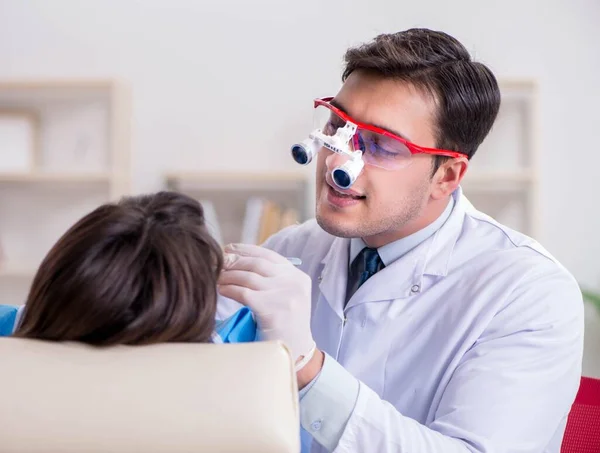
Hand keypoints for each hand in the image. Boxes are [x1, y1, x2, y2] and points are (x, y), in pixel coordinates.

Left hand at [217, 243, 315, 370]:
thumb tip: (239, 261)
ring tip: (215, 277)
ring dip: (228, 275)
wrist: (296, 355)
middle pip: (256, 263)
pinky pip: (243, 293)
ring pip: (248, 276)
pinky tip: (220, 290)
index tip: (229, 249)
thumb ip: (272, 280)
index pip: (269, 255)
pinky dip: (229, 289)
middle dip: (233, 261)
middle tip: (217, 262)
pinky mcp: (273, 310)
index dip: (246, 250)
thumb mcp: (286, 297)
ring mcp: (285, 296)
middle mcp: (294, 283)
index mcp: (298, 277)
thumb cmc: (285, 327)